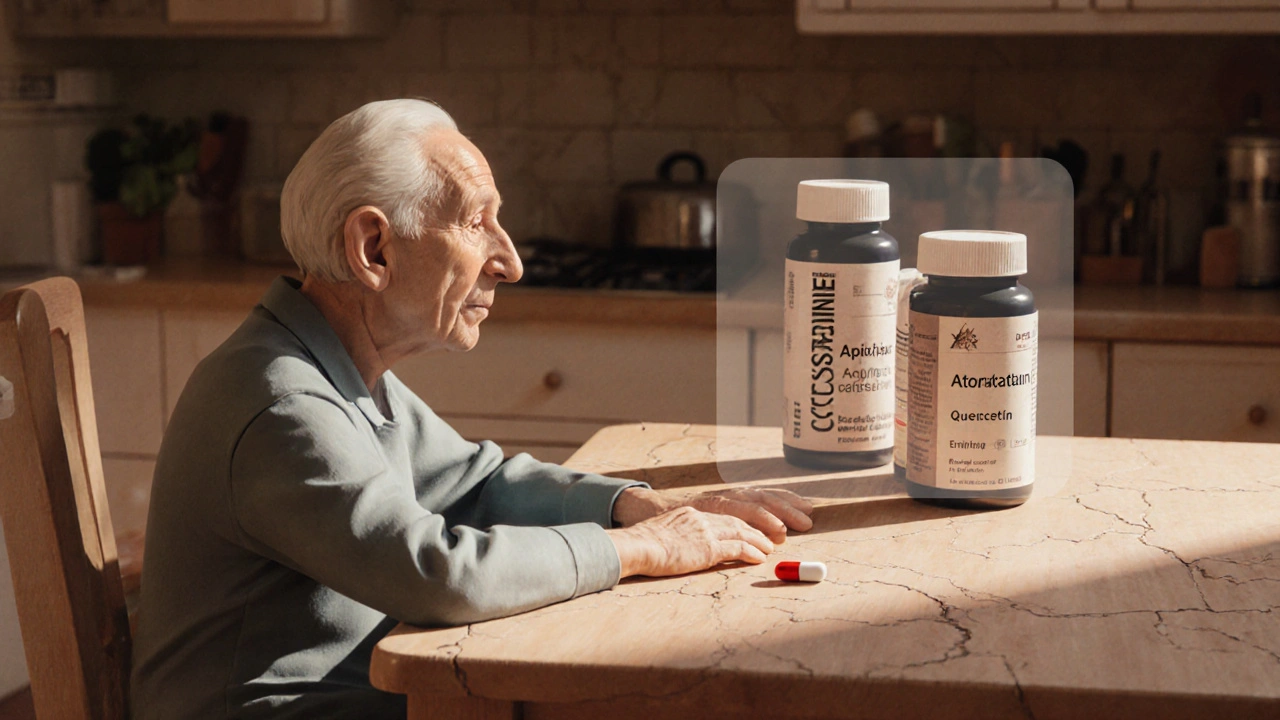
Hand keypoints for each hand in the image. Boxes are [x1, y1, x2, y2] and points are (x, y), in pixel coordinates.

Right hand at [606, 506, 773, 577]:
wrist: (637, 545)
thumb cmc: (642, 544)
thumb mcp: (663, 532)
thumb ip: (678, 535)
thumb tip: (682, 546)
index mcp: (691, 513)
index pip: (724, 514)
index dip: (742, 521)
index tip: (753, 527)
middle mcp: (702, 517)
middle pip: (739, 518)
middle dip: (759, 526)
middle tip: (773, 535)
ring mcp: (706, 531)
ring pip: (742, 531)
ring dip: (760, 540)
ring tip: (770, 548)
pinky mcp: (708, 548)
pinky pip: (737, 548)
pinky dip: (751, 552)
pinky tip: (760, 558)